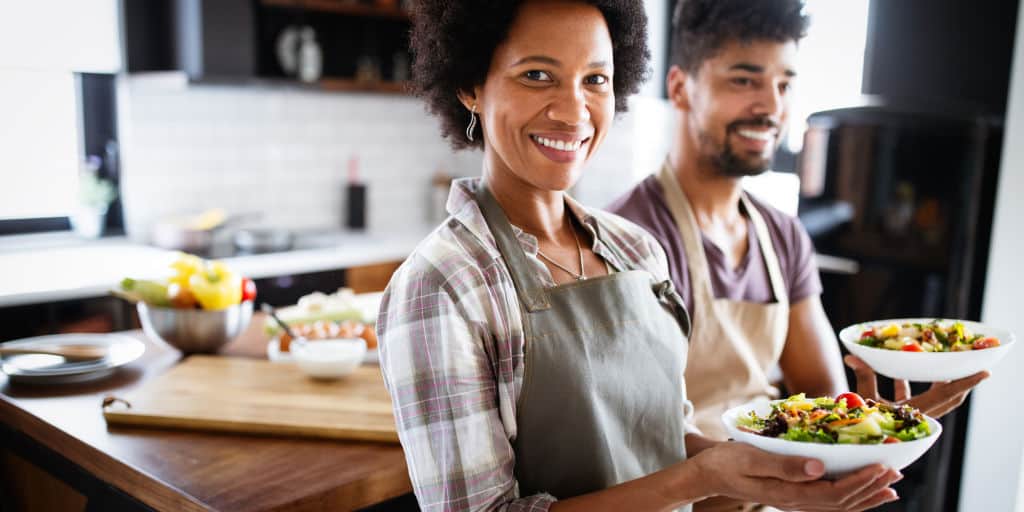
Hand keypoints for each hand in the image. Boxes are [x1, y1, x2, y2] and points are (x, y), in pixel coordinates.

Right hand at [693, 442, 900, 510]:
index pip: (835, 492)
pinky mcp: (794, 495)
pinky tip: (862, 490)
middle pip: (843, 502)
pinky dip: (851, 497)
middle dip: (871, 488)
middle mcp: (796, 502)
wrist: (708, 474)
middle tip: (895, 472)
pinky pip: (829, 501)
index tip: (882, 466)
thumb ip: (785, 465)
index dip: (861, 481)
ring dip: (866, 495)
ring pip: (839, 505)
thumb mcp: (752, 458)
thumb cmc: (727, 462)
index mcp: (789, 493)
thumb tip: (818, 467)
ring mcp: (795, 501)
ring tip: (890, 485)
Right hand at [844, 355, 988, 417]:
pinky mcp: (910, 416)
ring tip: (947, 365)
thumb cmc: (863, 425)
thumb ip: (863, 377)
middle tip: (970, 363)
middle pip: (951, 397)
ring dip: (945, 382)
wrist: (861, 445)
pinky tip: (909, 371)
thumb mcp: (864, 399)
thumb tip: (851, 356)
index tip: (984, 372)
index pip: (946, 394)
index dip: (965, 383)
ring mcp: (918, 417)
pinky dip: (921, 385)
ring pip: (940, 398)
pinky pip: (923, 398)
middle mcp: (922, 415)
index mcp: (916, 411)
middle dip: (961, 381)